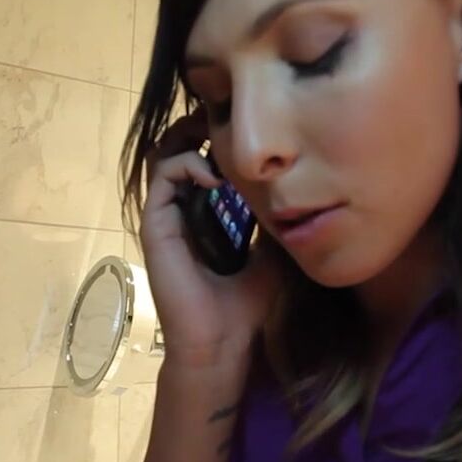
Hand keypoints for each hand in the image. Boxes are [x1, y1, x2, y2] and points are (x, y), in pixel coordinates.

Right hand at [139, 108, 283, 368]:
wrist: (224, 342)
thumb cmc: (248, 304)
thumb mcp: (274, 251)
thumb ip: (278, 221)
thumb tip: (305, 190)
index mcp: (204, 215)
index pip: (204, 160)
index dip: (220, 138)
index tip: (247, 131)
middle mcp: (181, 211)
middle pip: (180, 148)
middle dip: (202, 126)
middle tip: (229, 118)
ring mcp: (166, 217)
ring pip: (166, 154)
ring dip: (192, 136)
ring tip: (219, 136)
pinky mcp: (156, 226)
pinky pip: (164, 176)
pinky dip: (188, 163)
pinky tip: (215, 174)